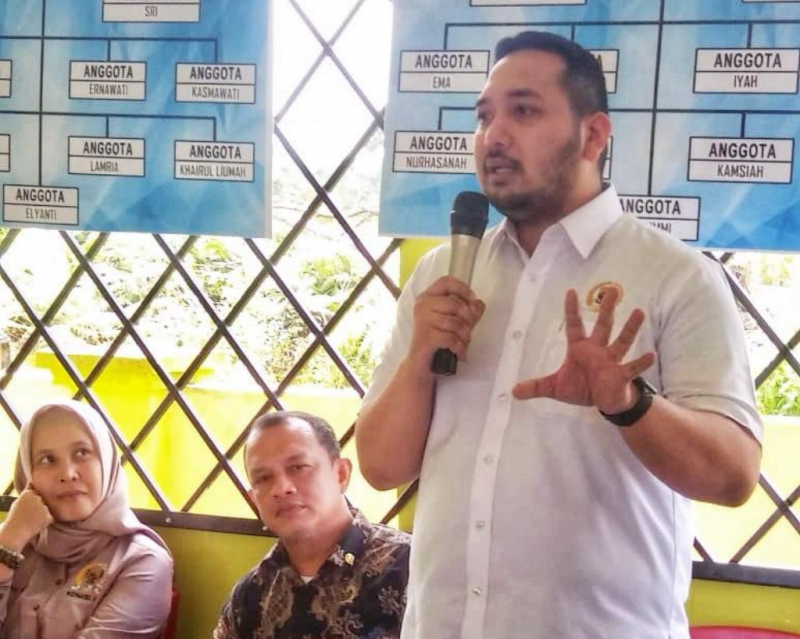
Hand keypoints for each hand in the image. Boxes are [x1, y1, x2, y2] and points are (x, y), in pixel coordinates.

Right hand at [0, 484, 53, 550]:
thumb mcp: (17, 502)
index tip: (27, 509)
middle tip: (29, 516)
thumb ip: (26, 493)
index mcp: (27, 493)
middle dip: (39, 506)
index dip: (32, 501)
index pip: (36, 493)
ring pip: (46, 508)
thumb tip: (31, 483)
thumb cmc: (14, 519)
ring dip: (43, 514)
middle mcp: (36, 498)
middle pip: (42, 500)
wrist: (14, 534)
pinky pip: (50, 517)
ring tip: (32, 521)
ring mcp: (43, 507)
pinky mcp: (48, 516)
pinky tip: (37, 525)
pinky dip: (46, 521)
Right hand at [408, 276, 484, 370]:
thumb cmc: (437, 341)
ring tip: (462, 344)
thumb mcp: (454, 323)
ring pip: (456, 322)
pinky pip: (452, 338)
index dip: (462, 289)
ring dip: (465, 337)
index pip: (445, 282)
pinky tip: (459, 353)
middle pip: (455, 303)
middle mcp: (423, 306)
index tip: (472, 300)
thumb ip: (468, 311)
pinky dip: (460, 348)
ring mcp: (423, 321)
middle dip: (468, 319)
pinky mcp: (426, 337)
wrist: (421, 365)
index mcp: (427, 298)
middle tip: (468, 331)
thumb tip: (479, 304)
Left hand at [512, 287, 654, 412]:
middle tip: (612, 289)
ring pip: (622, 340)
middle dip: (606, 309)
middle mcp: (598, 350)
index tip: (570, 291)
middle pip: (603, 325)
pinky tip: (650, 355)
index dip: (571, 310)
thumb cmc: (582, 388)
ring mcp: (612, 361)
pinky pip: (632, 367)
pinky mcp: (621, 375)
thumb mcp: (555, 387)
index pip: (574, 325)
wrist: (603, 403)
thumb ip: (536, 386)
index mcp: (580, 348)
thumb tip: (513, 391)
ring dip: (630, 328)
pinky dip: (641, 362)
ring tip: (638, 312)